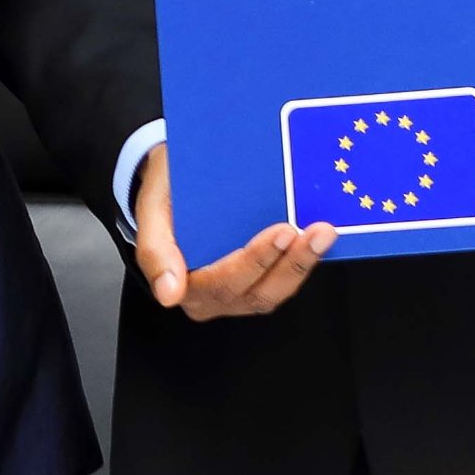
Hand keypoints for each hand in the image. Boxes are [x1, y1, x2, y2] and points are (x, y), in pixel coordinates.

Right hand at [132, 145, 331, 317]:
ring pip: (275, 290)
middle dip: (290, 263)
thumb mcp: (151, 211)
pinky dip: (302, 261)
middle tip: (315, 231)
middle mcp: (211, 297)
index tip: (281, 232)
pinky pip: (282, 280)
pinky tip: (319, 239)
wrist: (174, 178)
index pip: (223, 283)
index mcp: (182, 285)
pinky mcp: (258, 280)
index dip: (255, 262)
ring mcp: (237, 291)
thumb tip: (169, 295)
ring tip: (323, 234)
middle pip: (257, 293)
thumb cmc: (165, 193)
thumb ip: (154, 251)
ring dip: (303, 264)